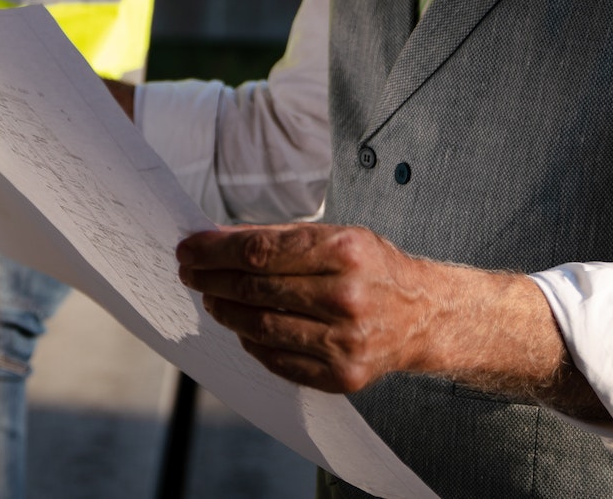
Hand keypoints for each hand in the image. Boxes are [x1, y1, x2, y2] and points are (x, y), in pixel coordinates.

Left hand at [176, 223, 435, 394]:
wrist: (424, 315)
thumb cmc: (373, 268)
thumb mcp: (336, 236)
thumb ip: (278, 238)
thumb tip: (217, 240)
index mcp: (345, 252)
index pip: (261, 251)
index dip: (216, 251)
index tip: (189, 250)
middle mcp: (346, 298)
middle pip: (256, 290)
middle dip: (212, 280)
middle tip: (191, 273)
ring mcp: (345, 342)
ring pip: (261, 328)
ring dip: (226, 312)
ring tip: (212, 300)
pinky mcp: (343, 376)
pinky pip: (278, 360)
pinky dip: (252, 342)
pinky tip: (243, 327)